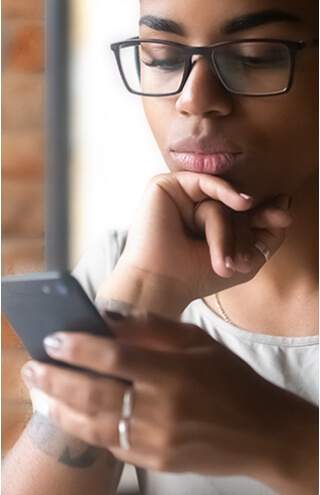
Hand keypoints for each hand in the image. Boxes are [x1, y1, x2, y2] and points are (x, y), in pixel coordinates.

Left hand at [21, 314, 316, 493]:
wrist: (262, 432)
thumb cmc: (231, 379)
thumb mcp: (197, 342)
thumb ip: (153, 328)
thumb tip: (109, 320)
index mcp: (174, 372)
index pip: (114, 356)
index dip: (78, 347)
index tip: (53, 339)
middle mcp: (162, 408)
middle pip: (94, 392)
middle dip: (55, 379)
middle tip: (31, 367)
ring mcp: (158, 440)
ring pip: (94, 424)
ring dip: (60, 408)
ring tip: (38, 393)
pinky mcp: (157, 461)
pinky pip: (112, 444)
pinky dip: (86, 429)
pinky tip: (70, 416)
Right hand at [98, 172, 291, 311]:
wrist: (161, 283)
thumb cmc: (196, 276)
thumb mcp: (245, 259)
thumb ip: (268, 235)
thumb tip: (284, 202)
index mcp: (208, 223)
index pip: (242, 212)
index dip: (264, 215)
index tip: (283, 219)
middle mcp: (195, 207)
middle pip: (233, 207)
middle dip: (246, 231)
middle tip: (247, 259)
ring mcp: (181, 196)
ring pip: (219, 201)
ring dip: (227, 232)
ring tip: (224, 262)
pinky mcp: (166, 186)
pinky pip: (204, 182)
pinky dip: (225, 191)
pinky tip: (242, 203)